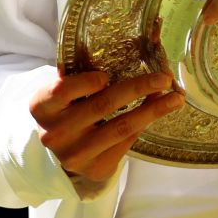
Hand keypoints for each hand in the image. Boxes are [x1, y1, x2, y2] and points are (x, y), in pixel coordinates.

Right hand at [29, 70, 183, 185]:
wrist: (60, 153)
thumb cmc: (67, 110)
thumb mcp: (64, 93)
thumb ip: (83, 75)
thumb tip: (140, 49)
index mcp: (42, 107)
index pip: (63, 90)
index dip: (88, 81)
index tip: (107, 75)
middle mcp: (56, 133)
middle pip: (103, 105)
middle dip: (138, 88)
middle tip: (164, 78)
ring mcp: (75, 155)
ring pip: (121, 127)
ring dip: (153, 110)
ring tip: (175, 98)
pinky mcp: (95, 169)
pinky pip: (126, 142)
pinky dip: (144, 124)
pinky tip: (157, 111)